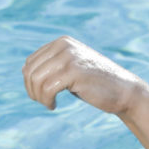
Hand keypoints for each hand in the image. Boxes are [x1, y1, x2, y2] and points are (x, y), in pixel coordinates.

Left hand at [22, 36, 144, 115]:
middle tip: (44, 102)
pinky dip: (46, 101)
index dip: (30, 83)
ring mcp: (69, 57)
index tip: (41, 96)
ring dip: (39, 98)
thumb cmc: (95, 85)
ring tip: (49, 104)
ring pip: (36, 80)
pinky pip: (47, 88)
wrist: (123, 91)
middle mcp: (64, 46)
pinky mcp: (74, 72)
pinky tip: (54, 106)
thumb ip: (51, 66)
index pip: (30, 62)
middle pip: (30, 72)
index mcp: (61, 42)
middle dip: (32, 92)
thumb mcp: (71, 69)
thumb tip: (25, 71)